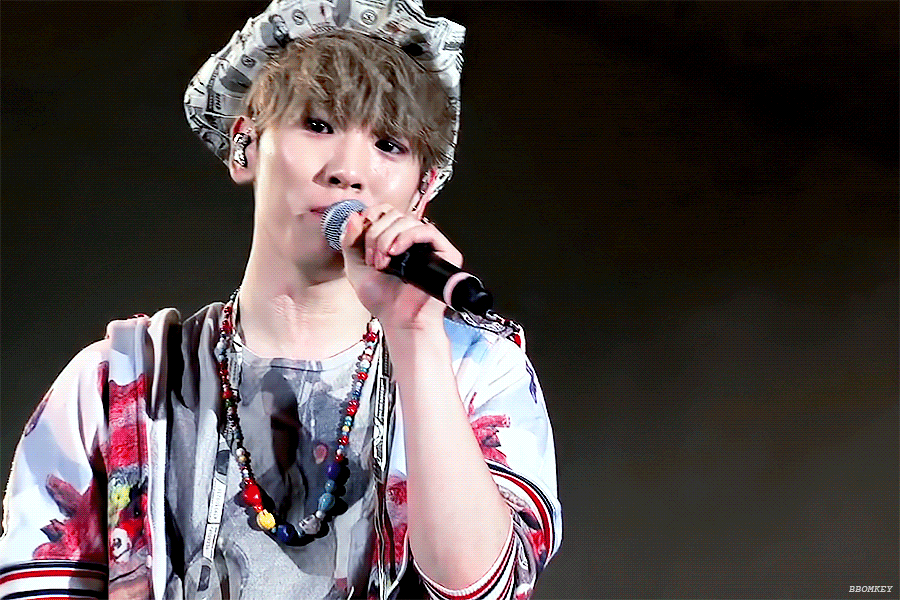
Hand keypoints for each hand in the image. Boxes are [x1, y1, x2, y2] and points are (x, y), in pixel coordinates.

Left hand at [341, 204, 462, 329]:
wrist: (400, 320)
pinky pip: (427, 230)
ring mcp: (428, 244)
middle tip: (372, 259)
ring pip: (407, 220)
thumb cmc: (383, 301)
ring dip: (387, 239)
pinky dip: (407, 237)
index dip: (371, 217)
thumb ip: (350, 242)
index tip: (360, 234)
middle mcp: (411, 239)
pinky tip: (395, 253)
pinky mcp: (444, 252)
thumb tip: (354, 215)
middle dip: (376, 234)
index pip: (385, 211)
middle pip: (393, 214)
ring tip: (383, 262)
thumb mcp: (356, 268)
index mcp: (393, 239)